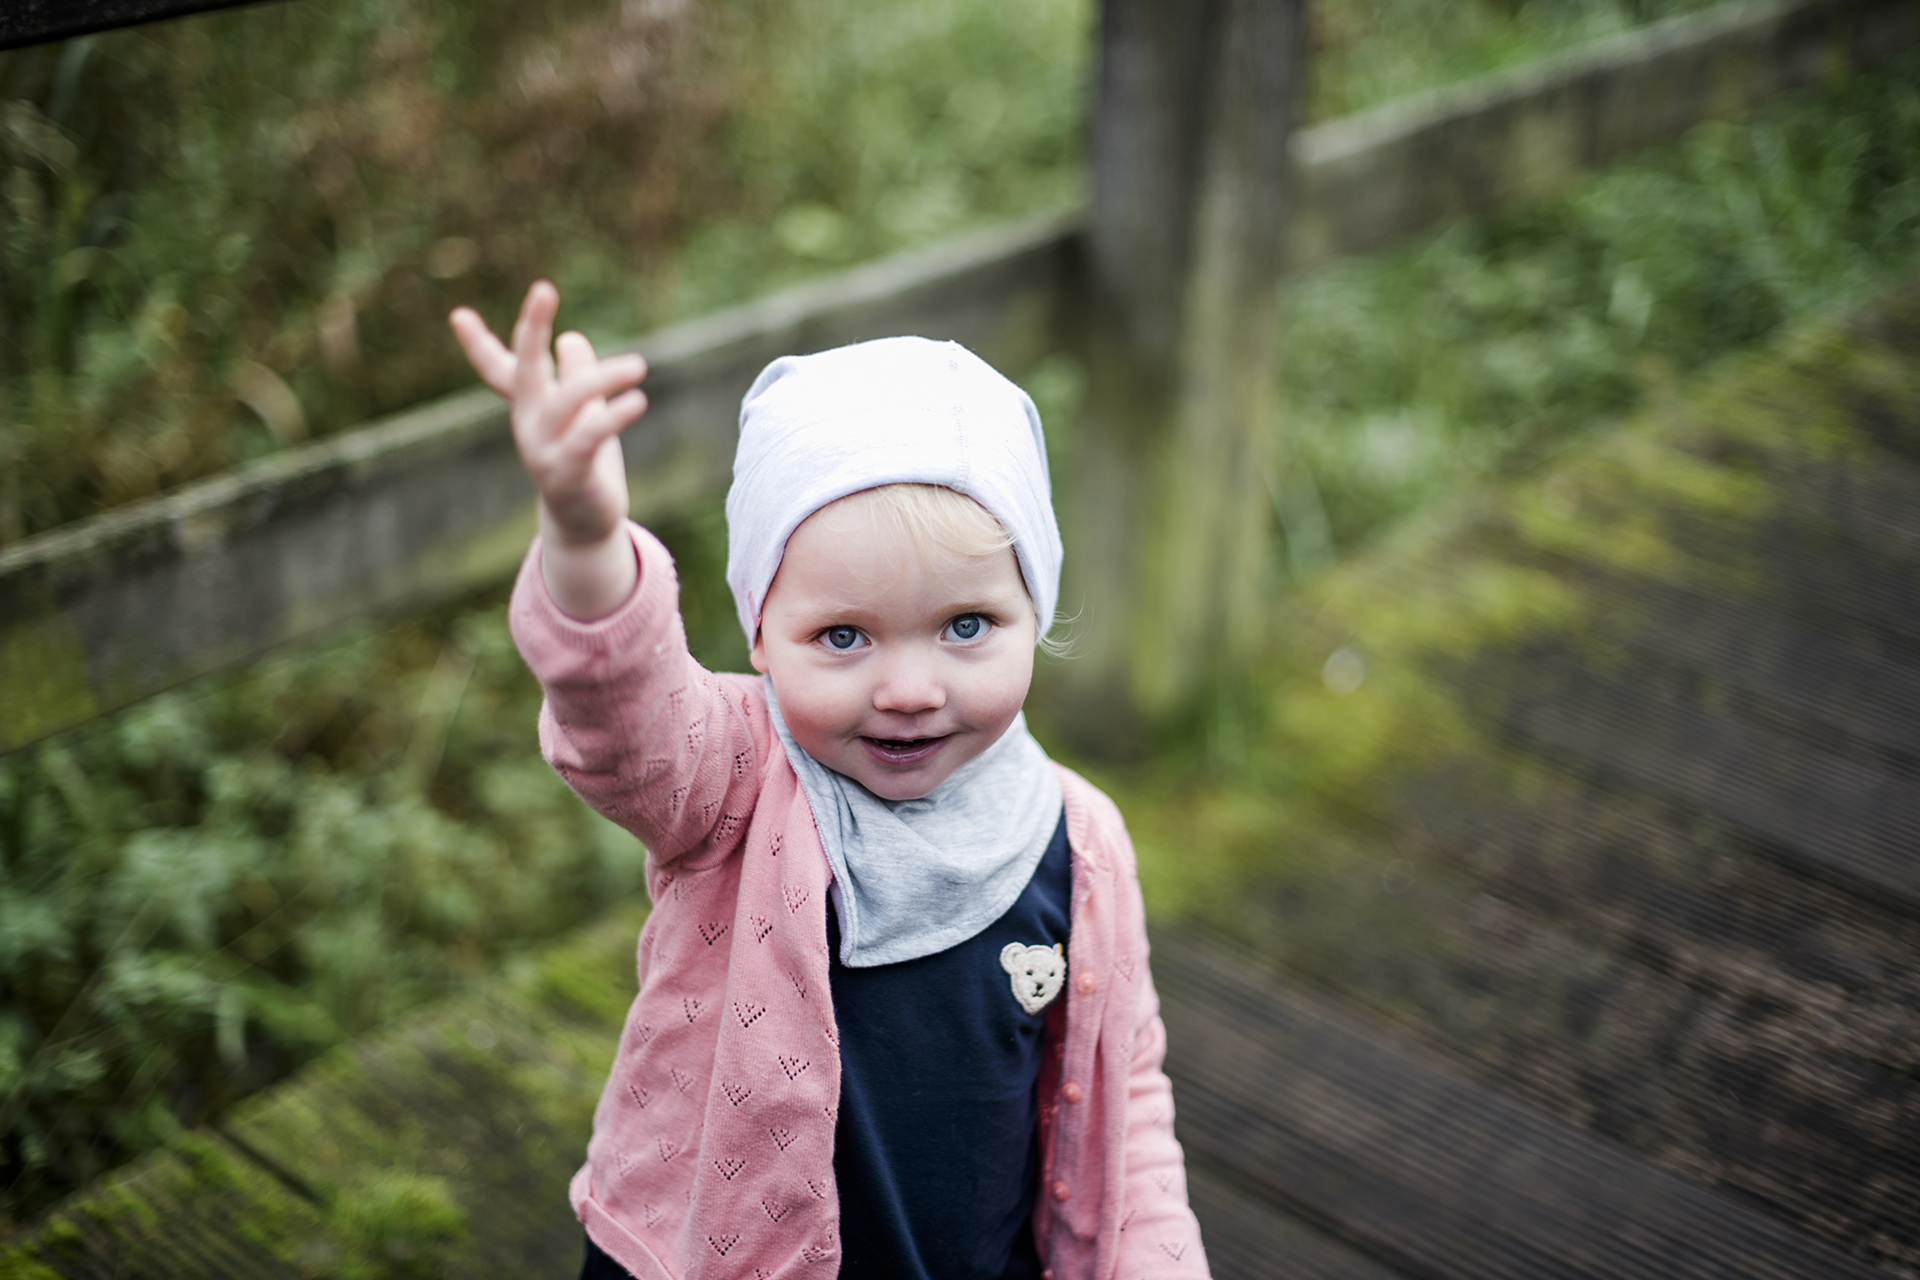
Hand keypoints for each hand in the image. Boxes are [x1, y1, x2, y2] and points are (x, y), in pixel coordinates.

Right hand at [450, 282, 647, 617]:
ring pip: (566, 401)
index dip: (480, 344)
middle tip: (543, 290)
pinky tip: (639, 400)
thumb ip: (574, 376)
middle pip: (524, 370)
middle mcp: (529, 425)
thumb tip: (570, 338)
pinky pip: (589, 438)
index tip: (458, 315)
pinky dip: (613, 417)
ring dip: (601, 379)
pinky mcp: (569, 473)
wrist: (586, 523)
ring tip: (639, 366)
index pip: (501, 369)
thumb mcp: (582, 414)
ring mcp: (544, 451)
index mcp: (529, 407)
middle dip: (532, 330)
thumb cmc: (583, 462)